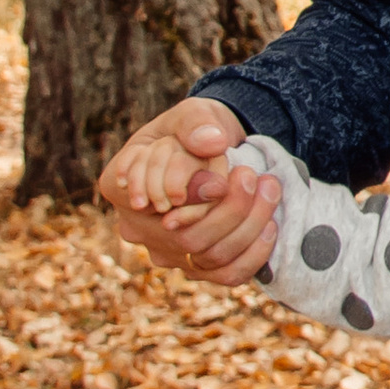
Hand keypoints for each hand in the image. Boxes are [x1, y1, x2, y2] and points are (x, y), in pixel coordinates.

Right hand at [96, 99, 278, 286]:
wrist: (215, 152)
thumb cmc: (196, 130)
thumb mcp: (193, 114)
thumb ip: (196, 124)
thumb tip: (212, 142)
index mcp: (118, 186)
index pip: (151, 202)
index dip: (190, 197)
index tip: (224, 176)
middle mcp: (137, 227)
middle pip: (185, 236)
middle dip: (229, 208)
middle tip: (254, 177)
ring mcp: (166, 251)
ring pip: (209, 256)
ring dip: (248, 226)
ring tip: (270, 187)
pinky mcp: (196, 266)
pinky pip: (226, 274)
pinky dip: (253, 253)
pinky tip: (271, 224)